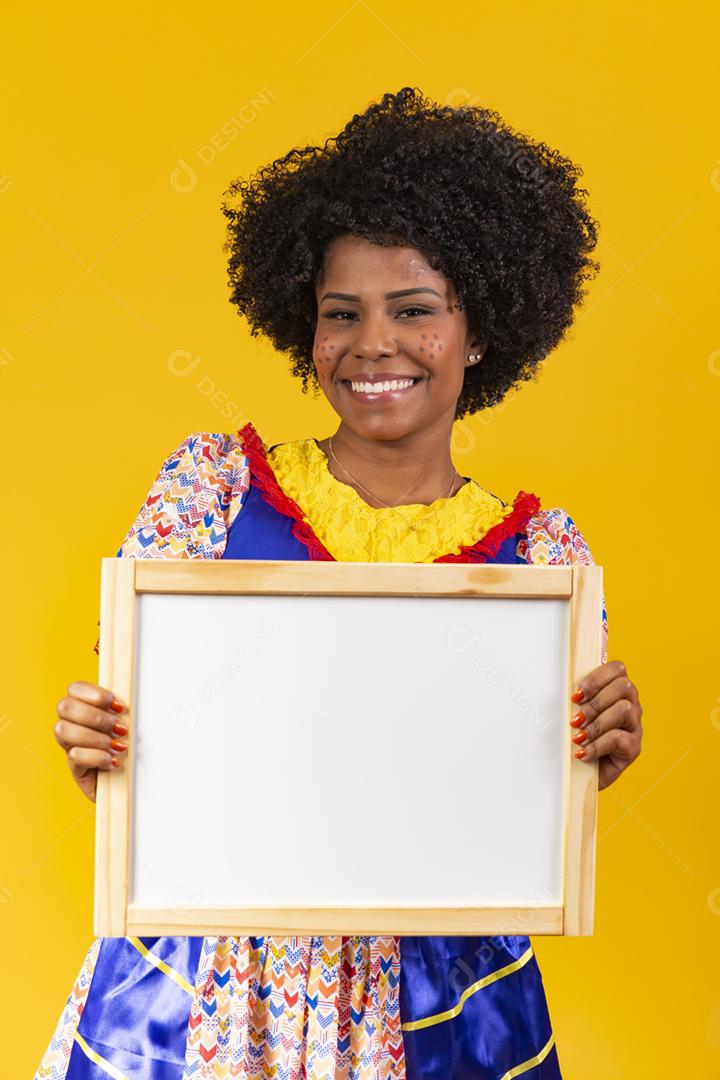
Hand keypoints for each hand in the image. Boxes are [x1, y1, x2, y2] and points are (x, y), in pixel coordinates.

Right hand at [54, 681, 128, 801]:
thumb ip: (124, 711)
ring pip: (64, 730)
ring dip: (95, 737)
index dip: (94, 694)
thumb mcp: (132, 725)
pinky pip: (74, 756)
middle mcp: (73, 724)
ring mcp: (71, 746)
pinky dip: (98, 757)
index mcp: (86, 708)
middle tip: (119, 728)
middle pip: (64, 706)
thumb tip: (126, 704)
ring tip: (117, 746)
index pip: (74, 688)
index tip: (118, 706)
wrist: (133, 784)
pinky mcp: (75, 768)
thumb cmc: (134, 750)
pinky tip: (114, 761)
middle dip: (95, 716)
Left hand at [569, 659, 642, 789]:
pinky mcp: (634, 747)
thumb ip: (572, 698)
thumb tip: (556, 686)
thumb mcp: (571, 713)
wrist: (578, 774)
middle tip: (575, 719)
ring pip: (624, 709)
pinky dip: (597, 745)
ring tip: (578, 737)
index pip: (617, 668)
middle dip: (595, 702)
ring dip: (597, 723)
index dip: (597, 677)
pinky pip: (620, 739)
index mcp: (615, 689)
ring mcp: (634, 725)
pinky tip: (583, 753)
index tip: (576, 695)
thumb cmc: (574, 738)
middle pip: (623, 686)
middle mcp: (630, 703)